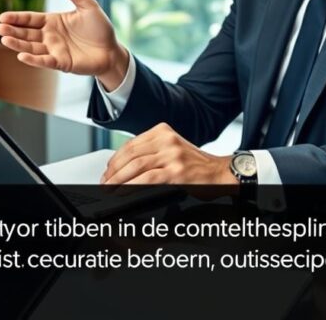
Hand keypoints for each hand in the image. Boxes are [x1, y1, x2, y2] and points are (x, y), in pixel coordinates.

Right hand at [0, 0, 128, 87]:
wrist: (112, 50)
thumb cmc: (100, 28)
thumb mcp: (88, 6)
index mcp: (53, 21)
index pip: (30, 19)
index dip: (17, 18)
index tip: (2, 16)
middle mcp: (50, 36)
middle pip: (26, 33)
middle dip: (12, 31)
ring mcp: (54, 50)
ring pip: (31, 47)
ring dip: (18, 45)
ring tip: (4, 40)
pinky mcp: (61, 63)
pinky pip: (45, 61)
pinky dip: (33, 60)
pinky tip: (21, 56)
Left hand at [100, 123, 236, 184]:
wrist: (220, 173)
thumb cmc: (196, 165)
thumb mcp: (172, 148)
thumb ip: (152, 151)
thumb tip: (123, 167)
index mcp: (163, 131)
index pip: (131, 144)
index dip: (114, 159)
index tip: (107, 171)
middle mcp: (167, 140)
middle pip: (130, 155)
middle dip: (113, 171)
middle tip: (105, 183)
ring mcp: (172, 155)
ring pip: (136, 166)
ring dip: (118, 180)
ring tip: (110, 189)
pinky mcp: (177, 172)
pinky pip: (147, 179)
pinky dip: (131, 186)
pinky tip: (123, 192)